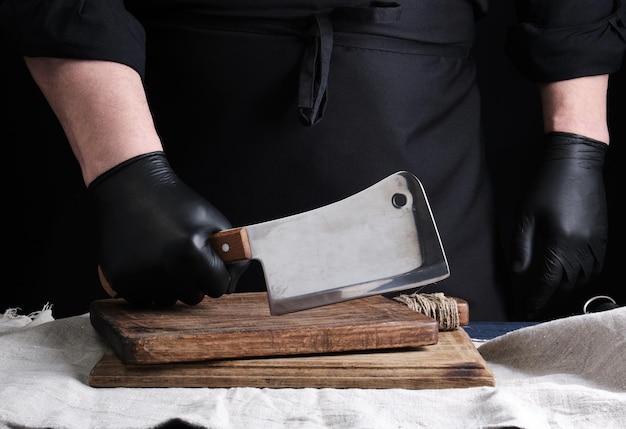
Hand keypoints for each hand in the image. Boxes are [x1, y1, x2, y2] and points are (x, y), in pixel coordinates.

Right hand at [89, 152, 247, 305]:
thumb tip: (232, 283)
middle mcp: (166, 269)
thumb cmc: (174, 203)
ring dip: (170, 285)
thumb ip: (231, 253)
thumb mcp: (212, 220)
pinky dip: (147, 286)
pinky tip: (146, 261)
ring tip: (163, 255)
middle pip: (194, 298)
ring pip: (168, 301)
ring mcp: (141, 277)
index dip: (216, 274)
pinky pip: (144, 299)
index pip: (219, 288)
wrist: (130, 188)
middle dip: (194, 281)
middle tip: (183, 255)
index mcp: (192, 253)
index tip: (208, 262)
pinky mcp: (120, 280)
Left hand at [512, 132, 607, 317]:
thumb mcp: (526, 215)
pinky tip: (573, 276)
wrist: (577, 161)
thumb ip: (522, 246)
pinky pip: (596, 265)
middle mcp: (582, 247)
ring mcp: (596, 241)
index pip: (549, 281)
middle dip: (550, 297)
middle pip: (567, 284)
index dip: (537, 298)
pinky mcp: (603, 235)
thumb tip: (519, 272)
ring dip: (567, 289)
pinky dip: (584, 276)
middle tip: (534, 305)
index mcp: (561, 242)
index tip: (527, 309)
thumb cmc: (547, 185)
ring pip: (584, 277)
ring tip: (551, 294)